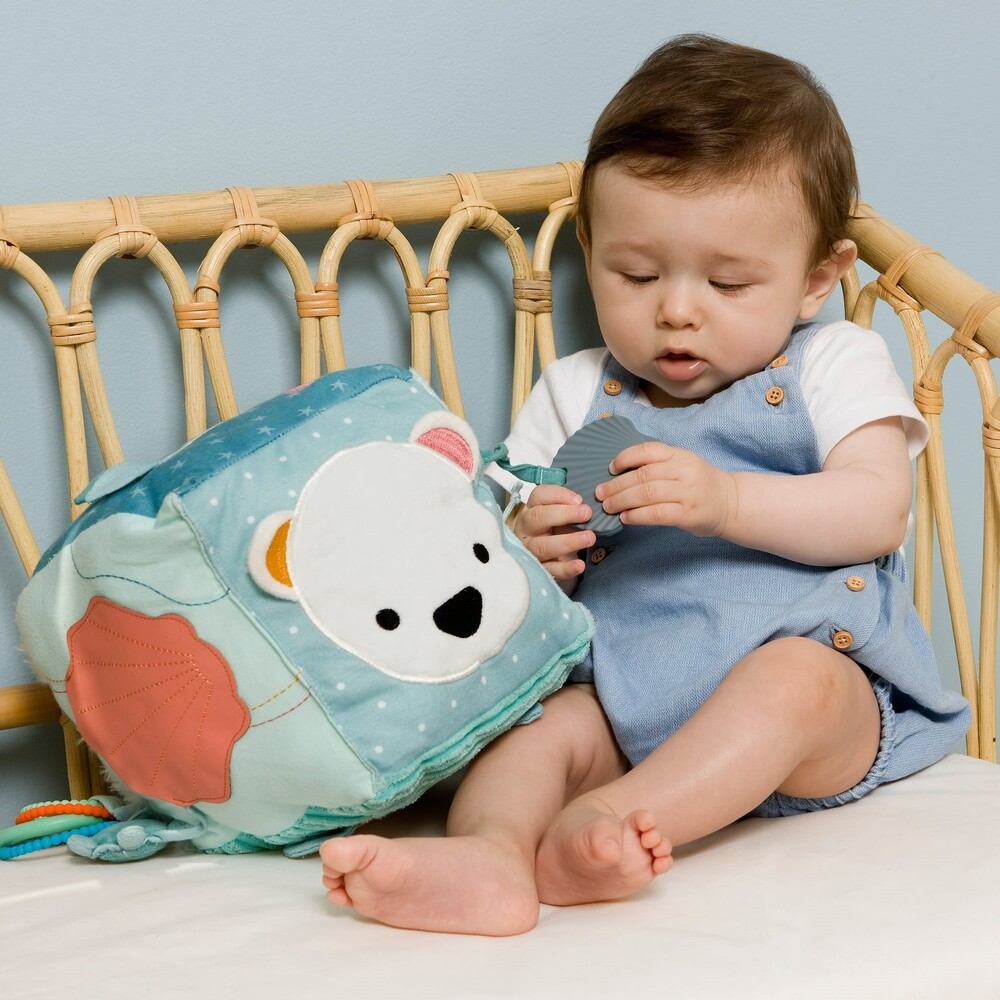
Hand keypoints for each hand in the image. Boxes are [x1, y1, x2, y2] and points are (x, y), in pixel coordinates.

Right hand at [514, 484, 595, 580]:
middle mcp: (527, 527)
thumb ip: (569, 510)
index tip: (579, 500)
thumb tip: (587, 509)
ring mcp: (529, 549)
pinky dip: (565, 568)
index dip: (559, 496)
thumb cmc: (552, 529)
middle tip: (586, 513)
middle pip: (539, 517)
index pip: (539, 495)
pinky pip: (550, 569)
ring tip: (589, 538)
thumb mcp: (557, 515)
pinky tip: (579, 565)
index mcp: (531, 509)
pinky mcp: (537, 568)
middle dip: (564, 514)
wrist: (542, 555)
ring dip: (568, 542)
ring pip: (544, 546)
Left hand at [596, 442, 737, 536]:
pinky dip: (637, 516)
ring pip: (648, 493)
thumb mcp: (683, 465)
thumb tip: (619, 472)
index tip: (610, 468)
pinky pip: (658, 513)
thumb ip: (658, 465)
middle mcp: (684, 471)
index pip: (648, 450)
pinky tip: (625, 518)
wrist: (731, 503)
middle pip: (643, 475)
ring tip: (608, 506)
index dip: (625, 458)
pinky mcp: (690, 514)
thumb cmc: (699, 484)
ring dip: (622, 500)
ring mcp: (688, 492)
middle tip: (599, 493)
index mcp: (680, 455)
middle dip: (616, 484)